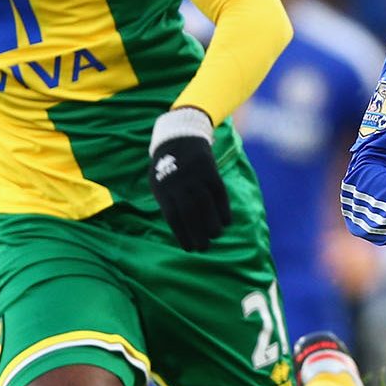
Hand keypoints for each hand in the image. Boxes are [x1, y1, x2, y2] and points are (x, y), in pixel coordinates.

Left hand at [149, 107, 229, 251]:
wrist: (178, 136)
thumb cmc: (167, 165)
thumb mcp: (158, 182)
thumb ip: (166, 202)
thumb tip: (180, 228)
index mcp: (163, 188)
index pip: (173, 217)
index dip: (182, 234)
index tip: (189, 248)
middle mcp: (179, 183)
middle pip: (190, 212)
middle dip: (198, 233)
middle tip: (204, 248)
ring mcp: (195, 176)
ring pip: (205, 204)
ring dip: (212, 223)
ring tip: (215, 236)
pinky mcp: (210, 170)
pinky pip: (219, 193)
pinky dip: (224, 209)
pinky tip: (226, 221)